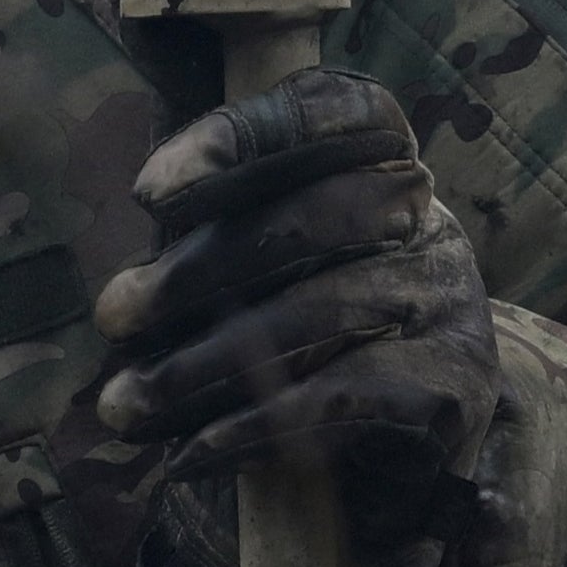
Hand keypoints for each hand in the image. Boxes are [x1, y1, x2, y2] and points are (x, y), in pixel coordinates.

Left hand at [88, 66, 503, 523]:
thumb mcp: (259, 268)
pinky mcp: (455, 385)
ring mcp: (448, 299)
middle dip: (198, 270)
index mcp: (380, 160)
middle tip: (111, 318)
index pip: (331, 113)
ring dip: (203, 365)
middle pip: (316, 217)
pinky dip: (257, 426)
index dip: (241, 138)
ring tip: (124, 404)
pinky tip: (192, 453)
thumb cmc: (304, 333)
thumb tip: (122, 281)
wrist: (408, 447)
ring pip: (321, 313)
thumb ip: (208, 240)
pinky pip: (345, 396)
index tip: (148, 191)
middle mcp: (424, 219)